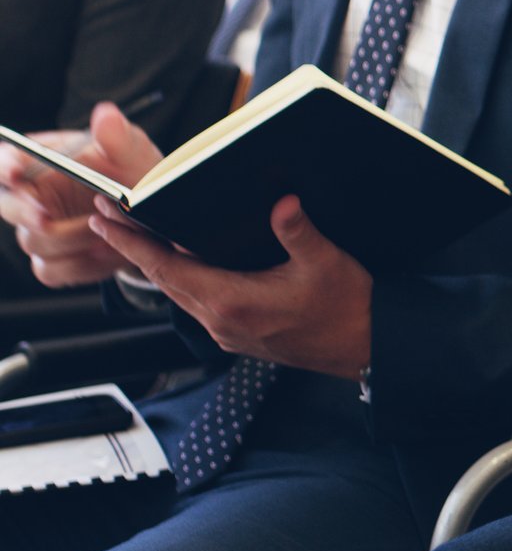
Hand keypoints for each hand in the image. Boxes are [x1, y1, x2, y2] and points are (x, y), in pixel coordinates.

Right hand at [0, 104, 162, 285]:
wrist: (150, 213)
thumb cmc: (133, 172)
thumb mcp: (132, 152)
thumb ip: (118, 136)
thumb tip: (105, 114)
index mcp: (40, 162)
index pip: (6, 161)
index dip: (5, 166)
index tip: (15, 171)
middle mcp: (31, 197)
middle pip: (8, 207)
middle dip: (26, 212)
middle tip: (46, 216)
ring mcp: (37, 230)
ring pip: (36, 241)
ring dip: (74, 238)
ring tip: (111, 226)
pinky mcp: (52, 261)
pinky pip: (53, 269)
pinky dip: (83, 263)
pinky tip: (108, 249)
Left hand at [89, 195, 373, 378]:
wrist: (366, 348)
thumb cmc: (348, 309)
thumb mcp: (326, 262)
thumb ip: (298, 231)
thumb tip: (282, 202)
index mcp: (233, 302)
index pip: (166, 268)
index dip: (132, 242)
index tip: (106, 219)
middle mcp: (222, 321)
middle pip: (163, 280)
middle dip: (133, 248)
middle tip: (110, 217)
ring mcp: (228, 331)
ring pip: (179, 293)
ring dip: (156, 265)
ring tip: (139, 238)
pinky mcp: (240, 334)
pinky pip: (197, 304)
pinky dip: (182, 280)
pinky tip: (186, 265)